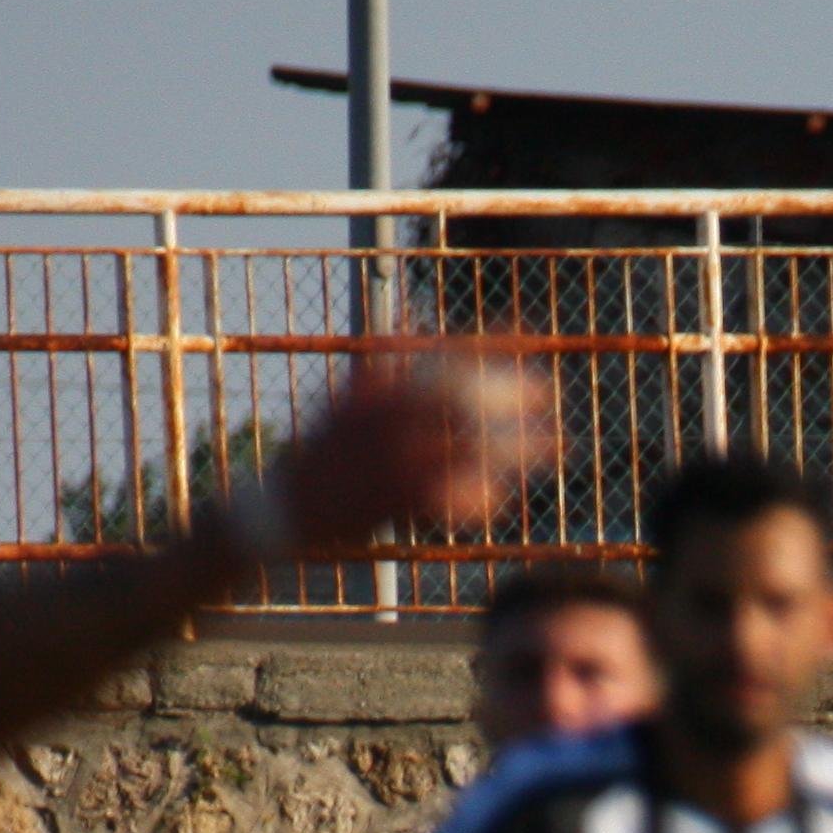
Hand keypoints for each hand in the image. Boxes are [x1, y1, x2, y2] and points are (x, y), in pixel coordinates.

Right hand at [259, 353, 558, 548]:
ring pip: (465, 449)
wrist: (278, 511)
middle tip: (550, 394)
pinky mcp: (391, 505)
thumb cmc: (318, 455)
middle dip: (510, 393)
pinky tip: (502, 498)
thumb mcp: (344, 401)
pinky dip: (478, 499)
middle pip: (460, 398)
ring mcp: (389, 463)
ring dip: (514, 448)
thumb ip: (383, 365)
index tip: (530, 336)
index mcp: (374, 393)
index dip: (489, 345)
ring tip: (554, 446)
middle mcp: (383, 423)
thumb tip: (414, 321)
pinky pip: (450, 500)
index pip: (443, 357)